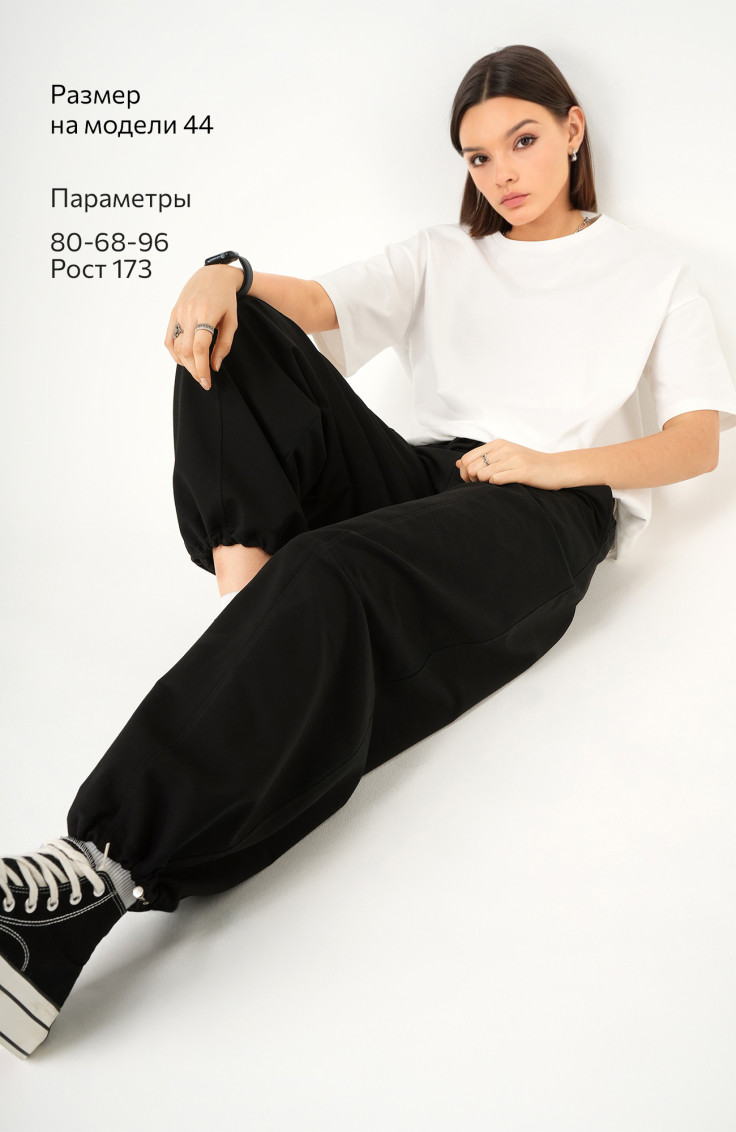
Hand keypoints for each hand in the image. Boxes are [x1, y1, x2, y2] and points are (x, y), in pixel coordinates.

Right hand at [164, 264, 243, 389]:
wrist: (213, 274)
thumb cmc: (226, 299)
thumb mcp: (232, 321)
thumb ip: (224, 345)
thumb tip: (214, 366)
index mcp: (206, 314)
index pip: (199, 348)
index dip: (202, 368)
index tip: (207, 382)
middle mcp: (189, 313)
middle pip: (186, 351)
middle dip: (194, 370)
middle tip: (204, 380)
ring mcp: (178, 313)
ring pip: (175, 347)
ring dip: (185, 364)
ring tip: (196, 370)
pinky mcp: (173, 313)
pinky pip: (168, 339)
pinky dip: (174, 353)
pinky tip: (184, 360)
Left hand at [456, 439, 565, 489]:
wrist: (557, 468)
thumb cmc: (529, 465)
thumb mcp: (505, 456)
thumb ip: (482, 458)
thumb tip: (459, 463)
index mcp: (498, 444)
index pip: (467, 458)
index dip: (465, 473)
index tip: (473, 481)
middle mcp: (504, 449)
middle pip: (471, 467)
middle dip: (472, 480)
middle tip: (483, 485)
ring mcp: (513, 459)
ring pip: (482, 474)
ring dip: (483, 484)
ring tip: (493, 485)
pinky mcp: (522, 471)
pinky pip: (496, 479)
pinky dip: (495, 485)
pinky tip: (502, 485)